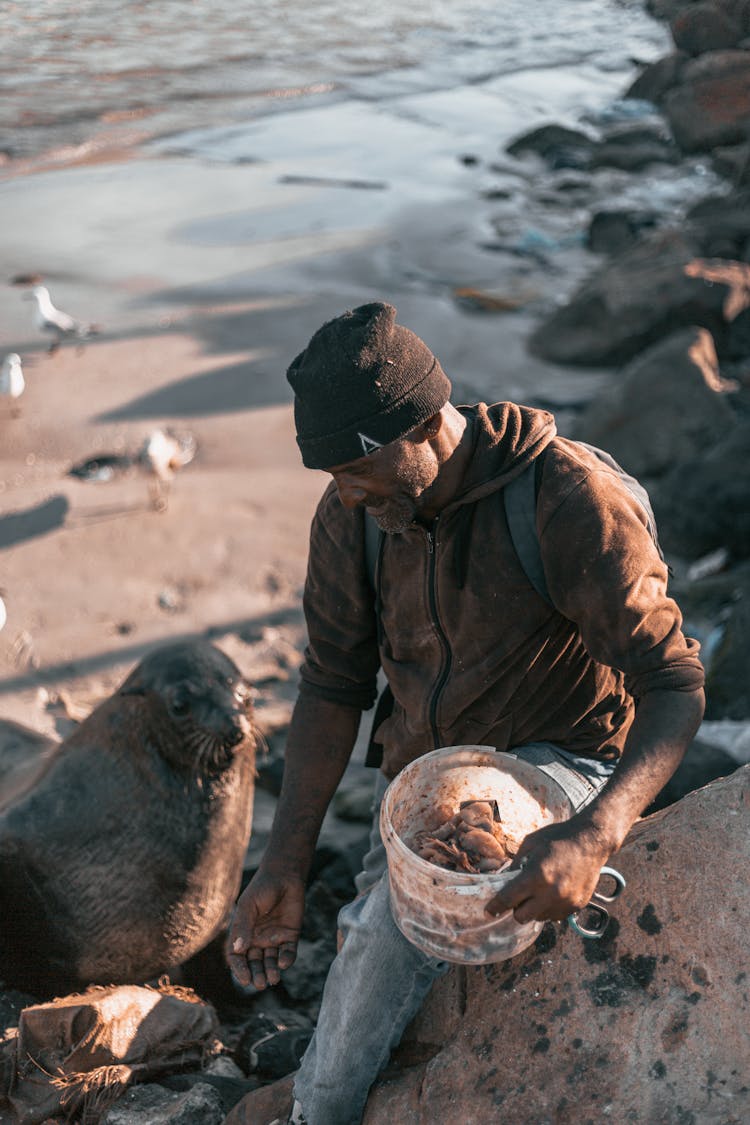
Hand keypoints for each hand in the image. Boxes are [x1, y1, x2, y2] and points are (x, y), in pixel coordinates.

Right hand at [226, 869, 305, 989]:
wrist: (285, 876)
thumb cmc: (262, 888)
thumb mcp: (249, 906)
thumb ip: (244, 926)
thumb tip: (238, 950)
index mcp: (243, 932)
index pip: (237, 956)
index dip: (239, 969)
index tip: (245, 979)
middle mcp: (257, 938)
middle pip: (254, 963)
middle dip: (256, 975)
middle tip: (260, 984)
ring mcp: (274, 938)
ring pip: (270, 961)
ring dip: (271, 972)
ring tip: (273, 979)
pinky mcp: (290, 935)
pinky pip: (288, 952)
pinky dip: (286, 960)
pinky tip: (284, 963)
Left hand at [484, 818, 610, 923]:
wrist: (591, 841)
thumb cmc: (557, 838)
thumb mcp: (530, 844)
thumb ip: (515, 864)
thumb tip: (504, 881)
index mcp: (536, 876)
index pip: (508, 899)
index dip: (495, 906)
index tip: (488, 911)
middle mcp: (550, 893)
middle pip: (521, 916)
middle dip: (515, 908)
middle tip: (518, 897)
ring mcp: (565, 902)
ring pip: (538, 918)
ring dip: (534, 908)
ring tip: (539, 891)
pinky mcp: (576, 906)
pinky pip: (555, 916)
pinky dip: (549, 908)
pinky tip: (553, 892)